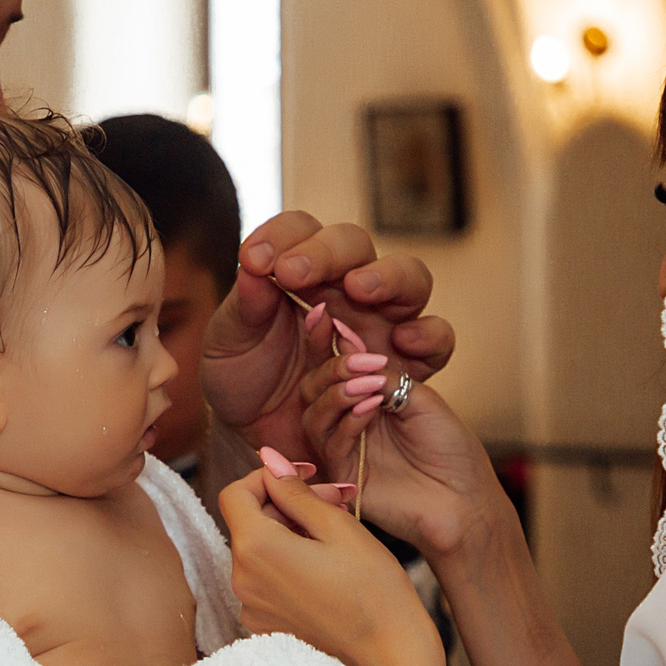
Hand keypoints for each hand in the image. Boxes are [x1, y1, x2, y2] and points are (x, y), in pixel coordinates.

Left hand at [202, 213, 454, 463]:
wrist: (261, 437)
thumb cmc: (243, 381)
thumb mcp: (228, 344)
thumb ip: (244, 306)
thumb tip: (255, 266)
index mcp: (301, 270)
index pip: (302, 229)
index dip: (283, 235)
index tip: (256, 260)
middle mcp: (346, 288)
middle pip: (357, 245)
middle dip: (328, 252)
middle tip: (295, 272)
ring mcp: (382, 323)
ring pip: (410, 280)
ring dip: (388, 278)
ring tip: (358, 290)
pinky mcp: (404, 366)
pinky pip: (436, 341)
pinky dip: (429, 336)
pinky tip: (402, 341)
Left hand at [221, 451, 442, 665]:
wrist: (391, 657)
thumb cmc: (374, 590)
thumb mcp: (339, 528)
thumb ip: (295, 492)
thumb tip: (268, 460)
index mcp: (256, 549)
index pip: (235, 494)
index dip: (267, 477)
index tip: (304, 477)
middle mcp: (242, 581)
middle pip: (250, 523)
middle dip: (288, 505)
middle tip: (338, 502)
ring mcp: (250, 608)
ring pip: (260, 551)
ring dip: (292, 533)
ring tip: (338, 534)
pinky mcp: (264, 627)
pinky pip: (267, 581)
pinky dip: (290, 564)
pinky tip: (327, 566)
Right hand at [298, 354, 514, 563]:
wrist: (464, 498)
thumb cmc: (450, 449)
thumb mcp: (421, 396)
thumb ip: (385, 373)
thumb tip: (350, 342)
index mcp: (366, 395)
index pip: (334, 365)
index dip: (325, 339)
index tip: (325, 313)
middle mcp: (348, 419)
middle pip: (313, 386)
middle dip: (333, 367)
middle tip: (362, 361)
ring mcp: (342, 448)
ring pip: (314, 413)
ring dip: (338, 392)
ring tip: (369, 385)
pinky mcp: (342, 475)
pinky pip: (329, 442)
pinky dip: (347, 420)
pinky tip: (372, 408)